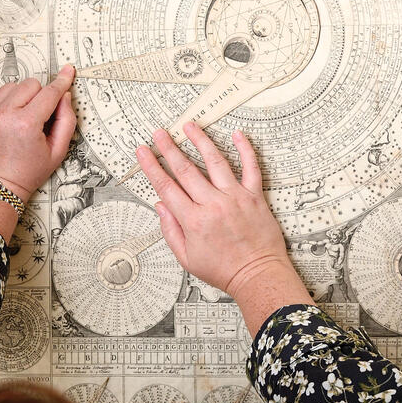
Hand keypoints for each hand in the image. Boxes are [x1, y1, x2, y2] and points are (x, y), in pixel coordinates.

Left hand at [0, 64, 76, 202]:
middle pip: (30, 84)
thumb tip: (64, 96)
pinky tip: (8, 121)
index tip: (68, 71)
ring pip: (11, 86)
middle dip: (39, 95)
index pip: (49, 93)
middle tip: (40, 115)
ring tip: (22, 118)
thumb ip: (67, 120)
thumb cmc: (28, 172)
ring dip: (21, 97)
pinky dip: (4, 104)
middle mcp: (4, 115)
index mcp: (26, 124)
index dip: (61, 82)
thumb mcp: (57, 151)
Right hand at [136, 123, 291, 297]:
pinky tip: (237, 135)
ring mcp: (235, 197)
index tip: (143, 152)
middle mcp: (212, 204)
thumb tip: (161, 206)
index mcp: (193, 220)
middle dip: (169, 148)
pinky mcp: (254, 196)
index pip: (166, 187)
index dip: (152, 167)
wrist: (257, 276)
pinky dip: (245, 149)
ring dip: (200, 141)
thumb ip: (171, 231)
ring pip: (214, 161)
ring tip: (189, 126)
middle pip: (186, 169)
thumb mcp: (187, 258)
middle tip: (160, 133)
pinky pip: (251, 167)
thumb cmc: (224, 270)